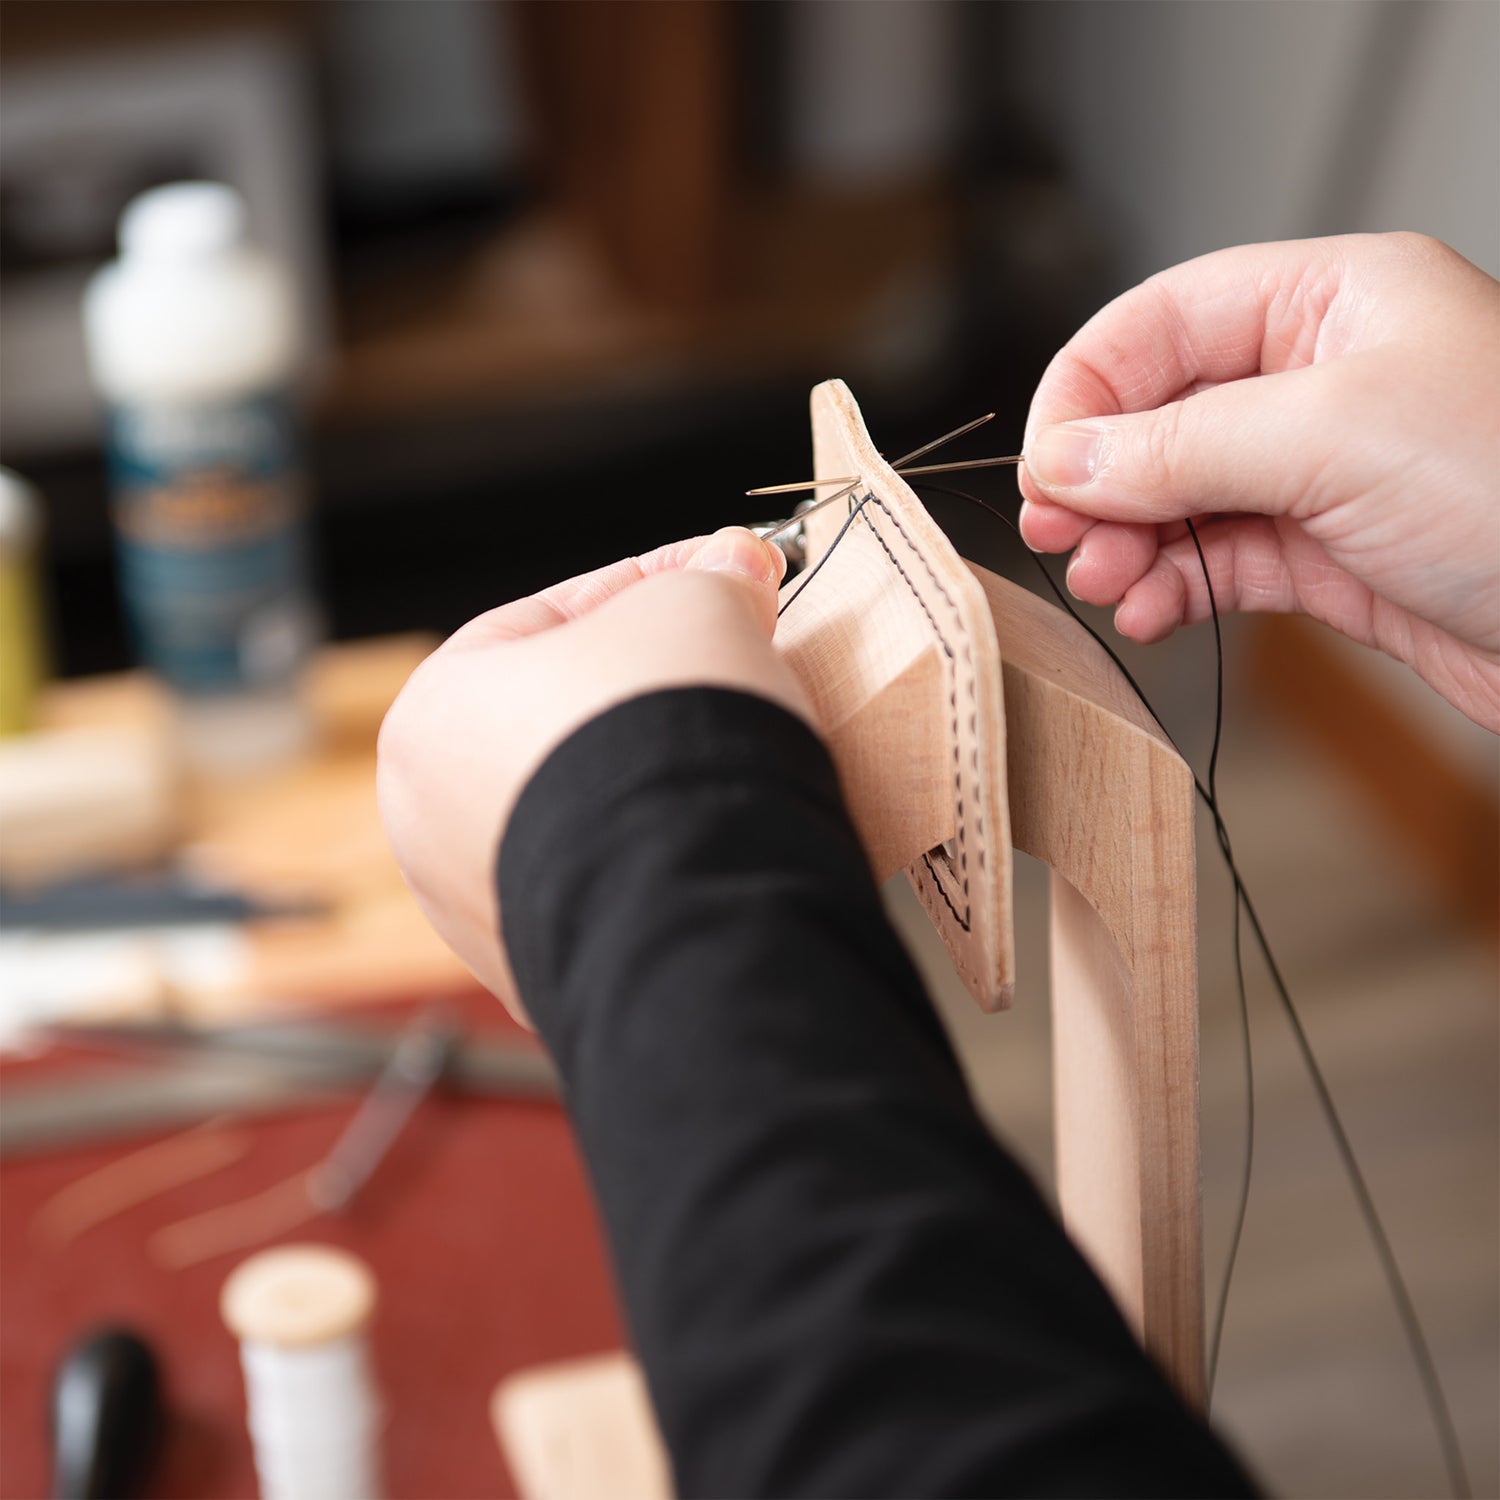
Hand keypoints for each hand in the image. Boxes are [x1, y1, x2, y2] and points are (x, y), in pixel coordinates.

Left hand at [377, 528, 808, 1017]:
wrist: (686, 904)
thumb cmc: (658, 743)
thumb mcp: (697, 607)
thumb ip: (711, 578)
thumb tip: (738, 568)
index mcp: (432, 714)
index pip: (555, 616)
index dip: (657, 584)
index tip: (729, 578)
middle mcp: (431, 823)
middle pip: (563, 720)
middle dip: (652, 688)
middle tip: (736, 663)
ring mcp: (482, 912)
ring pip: (587, 812)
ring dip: (653, 779)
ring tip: (732, 761)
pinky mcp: (551, 974)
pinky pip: (613, 887)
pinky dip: (659, 858)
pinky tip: (712, 837)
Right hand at [1016, 233, 1499, 729]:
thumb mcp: (1331, 437)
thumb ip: (1179, 444)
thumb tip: (1063, 460)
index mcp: (1331, 301)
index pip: (1161, 322)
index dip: (1087, 390)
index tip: (1046, 465)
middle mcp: (1321, 379)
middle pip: (1159, 414)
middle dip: (1100, 477)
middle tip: (1056, 533)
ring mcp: (1321, 471)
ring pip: (1178, 496)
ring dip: (1126, 541)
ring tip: (1102, 582)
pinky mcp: (1327, 555)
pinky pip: (1216, 561)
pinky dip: (1169, 586)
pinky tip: (1147, 612)